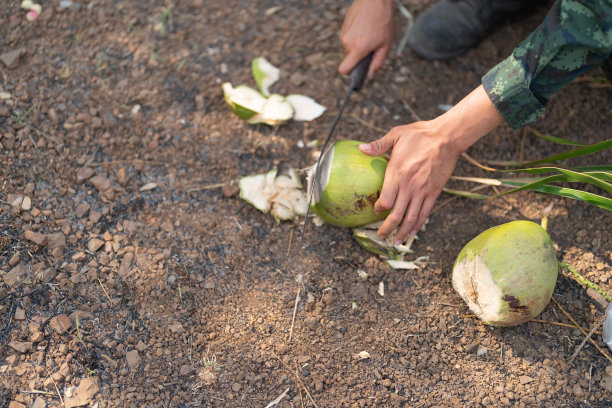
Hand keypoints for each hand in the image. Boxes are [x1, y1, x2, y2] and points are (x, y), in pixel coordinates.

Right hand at [339, 0, 394, 79]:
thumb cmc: (383, 20)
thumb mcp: (386, 44)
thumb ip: (377, 62)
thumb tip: (370, 76)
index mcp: (358, 49)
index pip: (344, 69)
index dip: (349, 73)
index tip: (356, 72)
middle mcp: (348, 42)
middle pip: (350, 58)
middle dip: (359, 56)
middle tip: (372, 46)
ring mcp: (344, 34)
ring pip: (350, 47)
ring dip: (358, 44)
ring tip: (369, 33)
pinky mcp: (343, 26)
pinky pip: (349, 37)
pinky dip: (356, 36)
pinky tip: (365, 27)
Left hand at [359, 85, 505, 242]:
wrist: (447, 137)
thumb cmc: (420, 134)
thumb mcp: (397, 134)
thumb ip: (379, 145)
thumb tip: (361, 148)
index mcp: (397, 171)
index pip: (386, 199)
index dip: (379, 208)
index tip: (376, 210)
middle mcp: (409, 185)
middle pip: (397, 213)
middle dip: (387, 227)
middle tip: (380, 235)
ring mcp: (423, 190)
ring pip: (411, 217)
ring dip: (402, 231)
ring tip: (396, 241)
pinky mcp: (434, 192)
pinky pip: (425, 212)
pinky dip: (418, 224)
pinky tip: (412, 232)